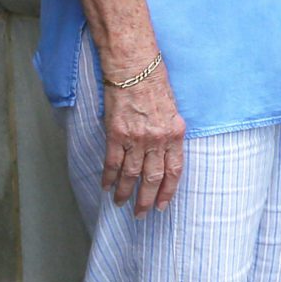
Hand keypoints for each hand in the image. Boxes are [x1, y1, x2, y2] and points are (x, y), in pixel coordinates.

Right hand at [101, 59, 187, 214]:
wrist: (134, 67)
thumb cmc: (155, 83)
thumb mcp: (173, 109)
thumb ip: (170, 132)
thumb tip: (166, 152)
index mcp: (175, 133)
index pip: (174, 170)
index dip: (168, 191)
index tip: (163, 205)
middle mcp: (157, 139)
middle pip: (152, 177)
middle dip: (147, 199)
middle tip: (141, 215)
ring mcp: (136, 138)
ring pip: (131, 174)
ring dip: (125, 192)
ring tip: (120, 204)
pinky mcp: (116, 133)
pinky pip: (112, 162)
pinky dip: (108, 177)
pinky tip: (105, 187)